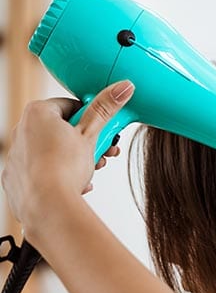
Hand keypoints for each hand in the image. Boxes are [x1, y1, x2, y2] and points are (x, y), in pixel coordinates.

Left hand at [1, 80, 133, 235]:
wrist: (48, 205)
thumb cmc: (65, 168)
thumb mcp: (92, 134)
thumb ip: (106, 108)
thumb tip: (123, 87)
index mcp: (37, 113)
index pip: (70, 106)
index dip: (91, 118)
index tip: (102, 130)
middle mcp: (21, 130)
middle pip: (62, 129)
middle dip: (86, 142)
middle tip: (102, 152)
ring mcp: (16, 155)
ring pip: (52, 151)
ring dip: (75, 160)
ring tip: (91, 171)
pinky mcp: (15, 178)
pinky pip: (42, 172)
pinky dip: (58, 176)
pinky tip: (75, 184)